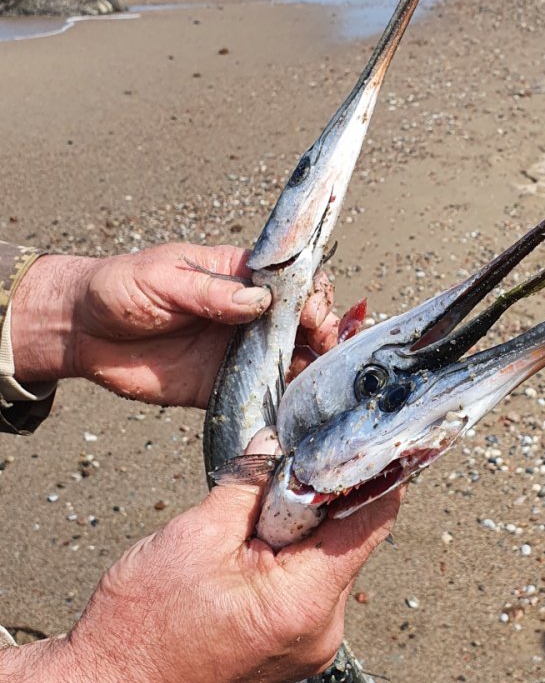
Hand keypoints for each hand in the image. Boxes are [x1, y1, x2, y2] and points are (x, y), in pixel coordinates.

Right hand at [0, 479, 400, 682]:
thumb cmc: (139, 628)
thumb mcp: (197, 534)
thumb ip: (251, 483)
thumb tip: (280, 446)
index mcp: (305, 604)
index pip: (372, 521)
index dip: (365, 472)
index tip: (355, 441)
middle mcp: (322, 634)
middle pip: (347, 541)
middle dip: (311, 506)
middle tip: (264, 492)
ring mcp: (308, 649)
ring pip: (323, 565)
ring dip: (292, 537)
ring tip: (239, 541)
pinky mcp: (290, 654)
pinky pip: (304, 593)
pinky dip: (281, 567)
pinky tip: (238, 567)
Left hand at [11, 243, 338, 406]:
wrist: (81, 332)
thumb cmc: (118, 289)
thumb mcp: (161, 278)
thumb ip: (209, 291)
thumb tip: (257, 301)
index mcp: (236, 275)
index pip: (290, 282)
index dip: (310, 298)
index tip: (313, 316)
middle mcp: (245, 314)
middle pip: (301, 321)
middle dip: (322, 332)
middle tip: (326, 348)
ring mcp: (236, 350)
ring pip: (290, 358)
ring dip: (312, 368)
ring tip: (322, 379)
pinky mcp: (222, 385)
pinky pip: (261, 394)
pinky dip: (282, 400)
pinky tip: (297, 406)